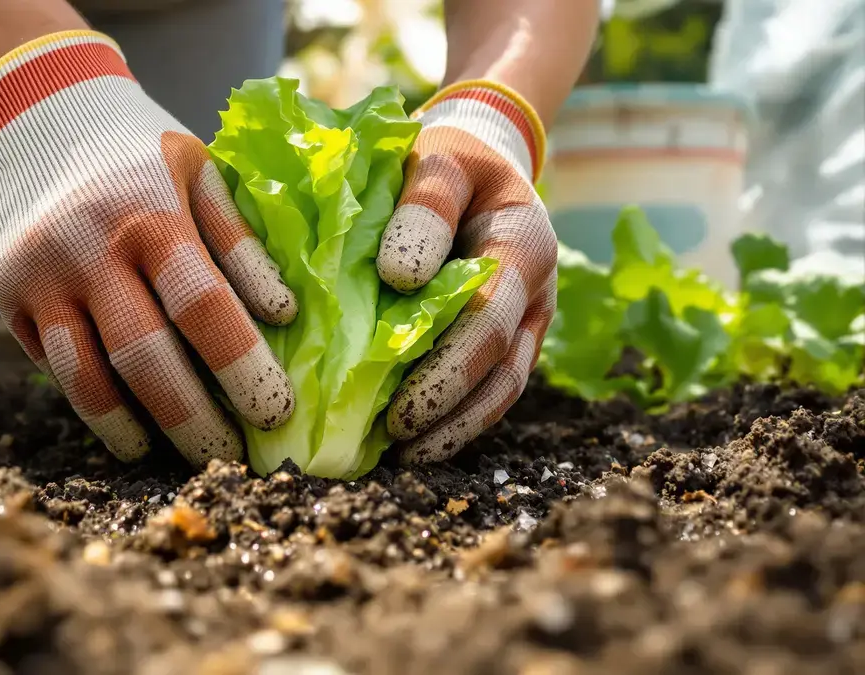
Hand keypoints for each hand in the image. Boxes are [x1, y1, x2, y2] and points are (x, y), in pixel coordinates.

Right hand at [0, 31, 296, 465]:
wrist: (31, 109)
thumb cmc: (135, 148)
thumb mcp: (198, 170)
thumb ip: (239, 243)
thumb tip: (283, 317)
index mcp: (148, 213)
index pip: (202, 306)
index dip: (242, 367)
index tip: (276, 413)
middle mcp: (86, 249)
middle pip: (144, 357)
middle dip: (193, 419)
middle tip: (230, 458)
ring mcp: (37, 277)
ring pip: (85, 379)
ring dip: (134, 429)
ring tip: (173, 456)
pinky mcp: (4, 296)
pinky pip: (53, 366)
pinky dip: (92, 404)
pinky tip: (127, 424)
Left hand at [376, 81, 557, 462]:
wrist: (478, 158)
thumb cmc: (447, 157)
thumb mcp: (437, 158)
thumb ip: (426, 204)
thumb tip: (402, 276)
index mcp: (523, 244)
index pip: (491, 316)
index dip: (450, 364)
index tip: (400, 403)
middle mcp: (535, 292)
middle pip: (501, 366)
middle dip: (448, 409)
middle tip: (391, 440)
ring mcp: (525, 321)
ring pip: (501, 389)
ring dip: (454, 429)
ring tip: (399, 458)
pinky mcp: (506, 340)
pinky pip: (489, 390)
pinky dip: (454, 422)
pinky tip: (411, 445)